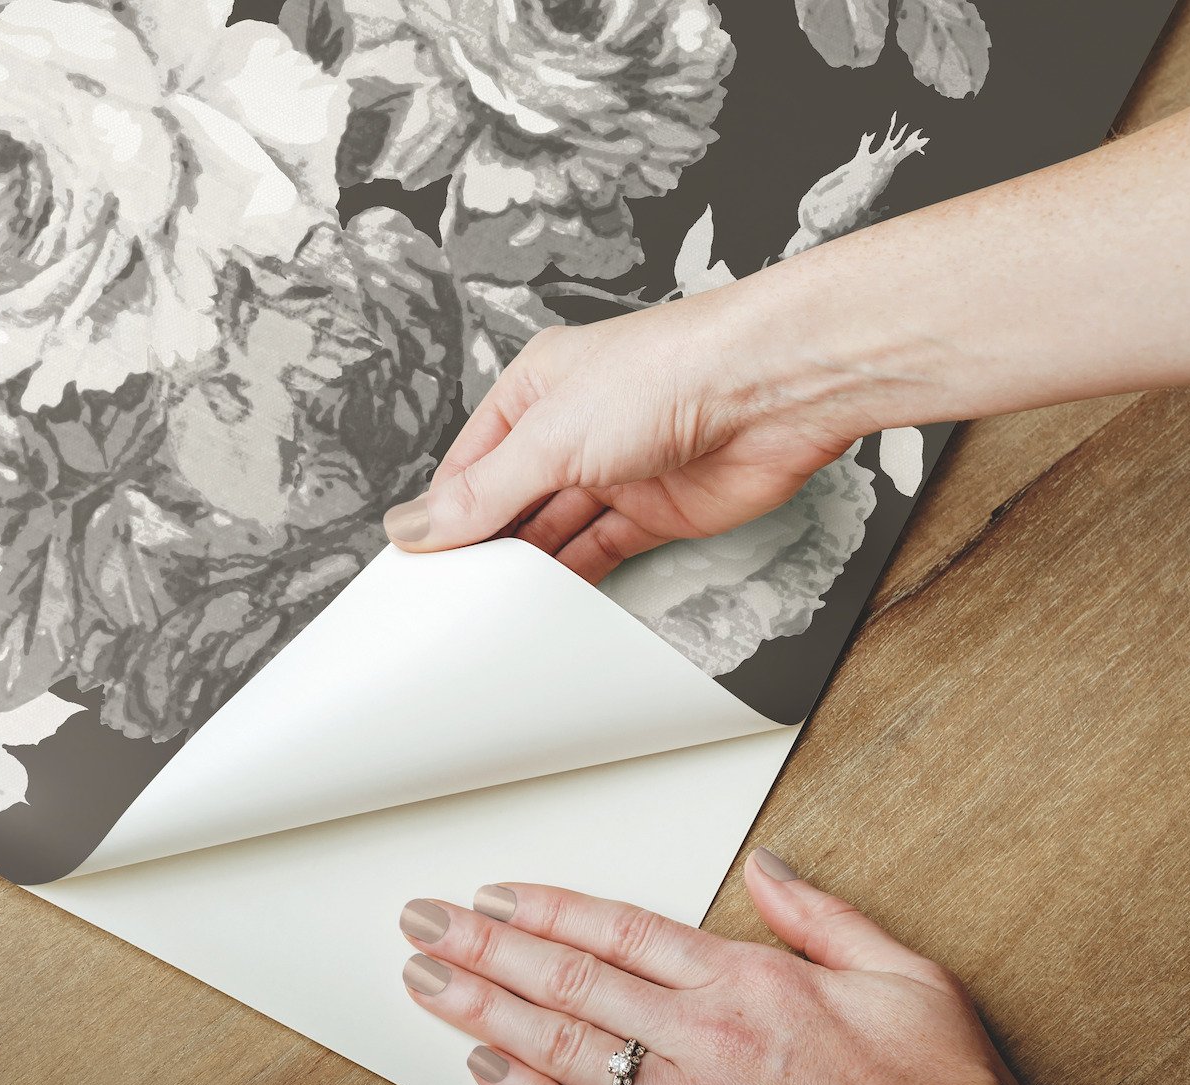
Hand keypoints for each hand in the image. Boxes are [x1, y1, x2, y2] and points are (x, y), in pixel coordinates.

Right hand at [382, 295, 860, 582]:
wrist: (772, 390)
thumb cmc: (670, 372)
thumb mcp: (549, 436)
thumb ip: (483, 492)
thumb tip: (417, 524)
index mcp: (536, 390)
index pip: (470, 463)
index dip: (444, 512)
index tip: (417, 562)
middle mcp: (573, 429)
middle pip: (511, 501)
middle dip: (485, 544)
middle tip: (450, 595)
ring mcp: (616, 471)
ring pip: (555, 531)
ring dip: (528, 567)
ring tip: (491, 606)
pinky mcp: (657, 512)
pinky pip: (602, 552)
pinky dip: (576, 579)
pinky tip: (548, 603)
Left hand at [396, 850, 1032, 1084]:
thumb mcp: (902, 975)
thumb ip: (821, 915)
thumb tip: (765, 867)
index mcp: (749, 984)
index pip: (619, 929)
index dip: (546, 908)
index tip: (495, 894)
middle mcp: (706, 1042)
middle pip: (570, 980)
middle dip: (486, 946)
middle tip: (427, 923)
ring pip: (563, 1049)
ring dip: (484, 1010)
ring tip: (429, 981)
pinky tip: (483, 1071)